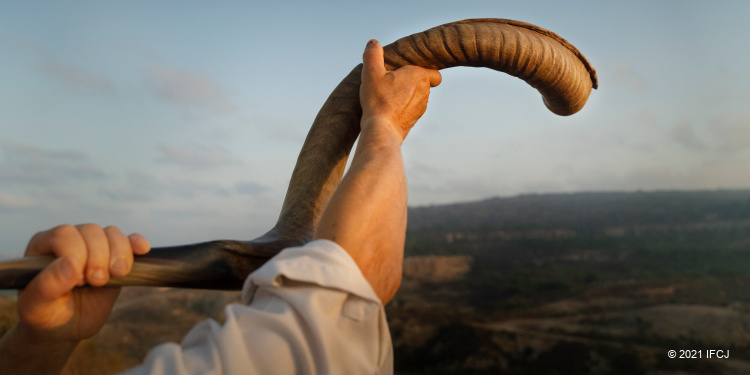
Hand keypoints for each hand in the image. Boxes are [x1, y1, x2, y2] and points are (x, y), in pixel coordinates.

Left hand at [16, 224, 149, 342]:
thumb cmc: (45, 315)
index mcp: (44, 245)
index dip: (76, 253)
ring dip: (120, 253)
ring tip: (116, 275)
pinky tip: (142, 251)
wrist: (66, 327)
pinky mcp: (115, 256)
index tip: (78, 280)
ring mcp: (94, 246)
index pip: (65, 234)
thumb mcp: (37, 306)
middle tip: (97, 282)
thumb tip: (71, 263)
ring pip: (112, 234)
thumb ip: (48, 285)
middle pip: (92, 231)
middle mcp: (70, 240)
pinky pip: (129, 240)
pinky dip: (136, 243)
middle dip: (99, 257)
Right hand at [359, 39, 441, 141]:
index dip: (424, 71)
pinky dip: (402, 108)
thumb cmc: (378, 100)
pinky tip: (387, 109)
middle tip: (391, 82)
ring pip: (417, 97)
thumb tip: (373, 43)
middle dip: (410, 82)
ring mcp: (421, 108)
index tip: (407, 72)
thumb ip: (373, 54)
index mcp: (419, 76)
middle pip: (423, 84)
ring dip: (406, 96)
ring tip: (387, 96)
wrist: (382, 130)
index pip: (434, 72)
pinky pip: (410, 110)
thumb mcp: (371, 72)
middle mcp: (425, 92)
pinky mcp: (414, 121)